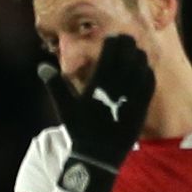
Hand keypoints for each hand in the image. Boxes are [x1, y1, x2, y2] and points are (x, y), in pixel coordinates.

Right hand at [37, 34, 156, 191]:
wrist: (98, 156)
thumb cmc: (80, 130)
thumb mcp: (64, 108)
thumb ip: (55, 85)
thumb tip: (42, 66)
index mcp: (97, 86)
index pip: (108, 56)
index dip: (113, 43)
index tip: (113, 35)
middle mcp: (116, 89)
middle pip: (127, 59)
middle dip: (128, 45)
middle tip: (127, 37)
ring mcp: (131, 98)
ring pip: (140, 70)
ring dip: (139, 57)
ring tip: (137, 49)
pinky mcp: (141, 108)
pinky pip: (148, 86)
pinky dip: (148, 74)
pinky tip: (147, 68)